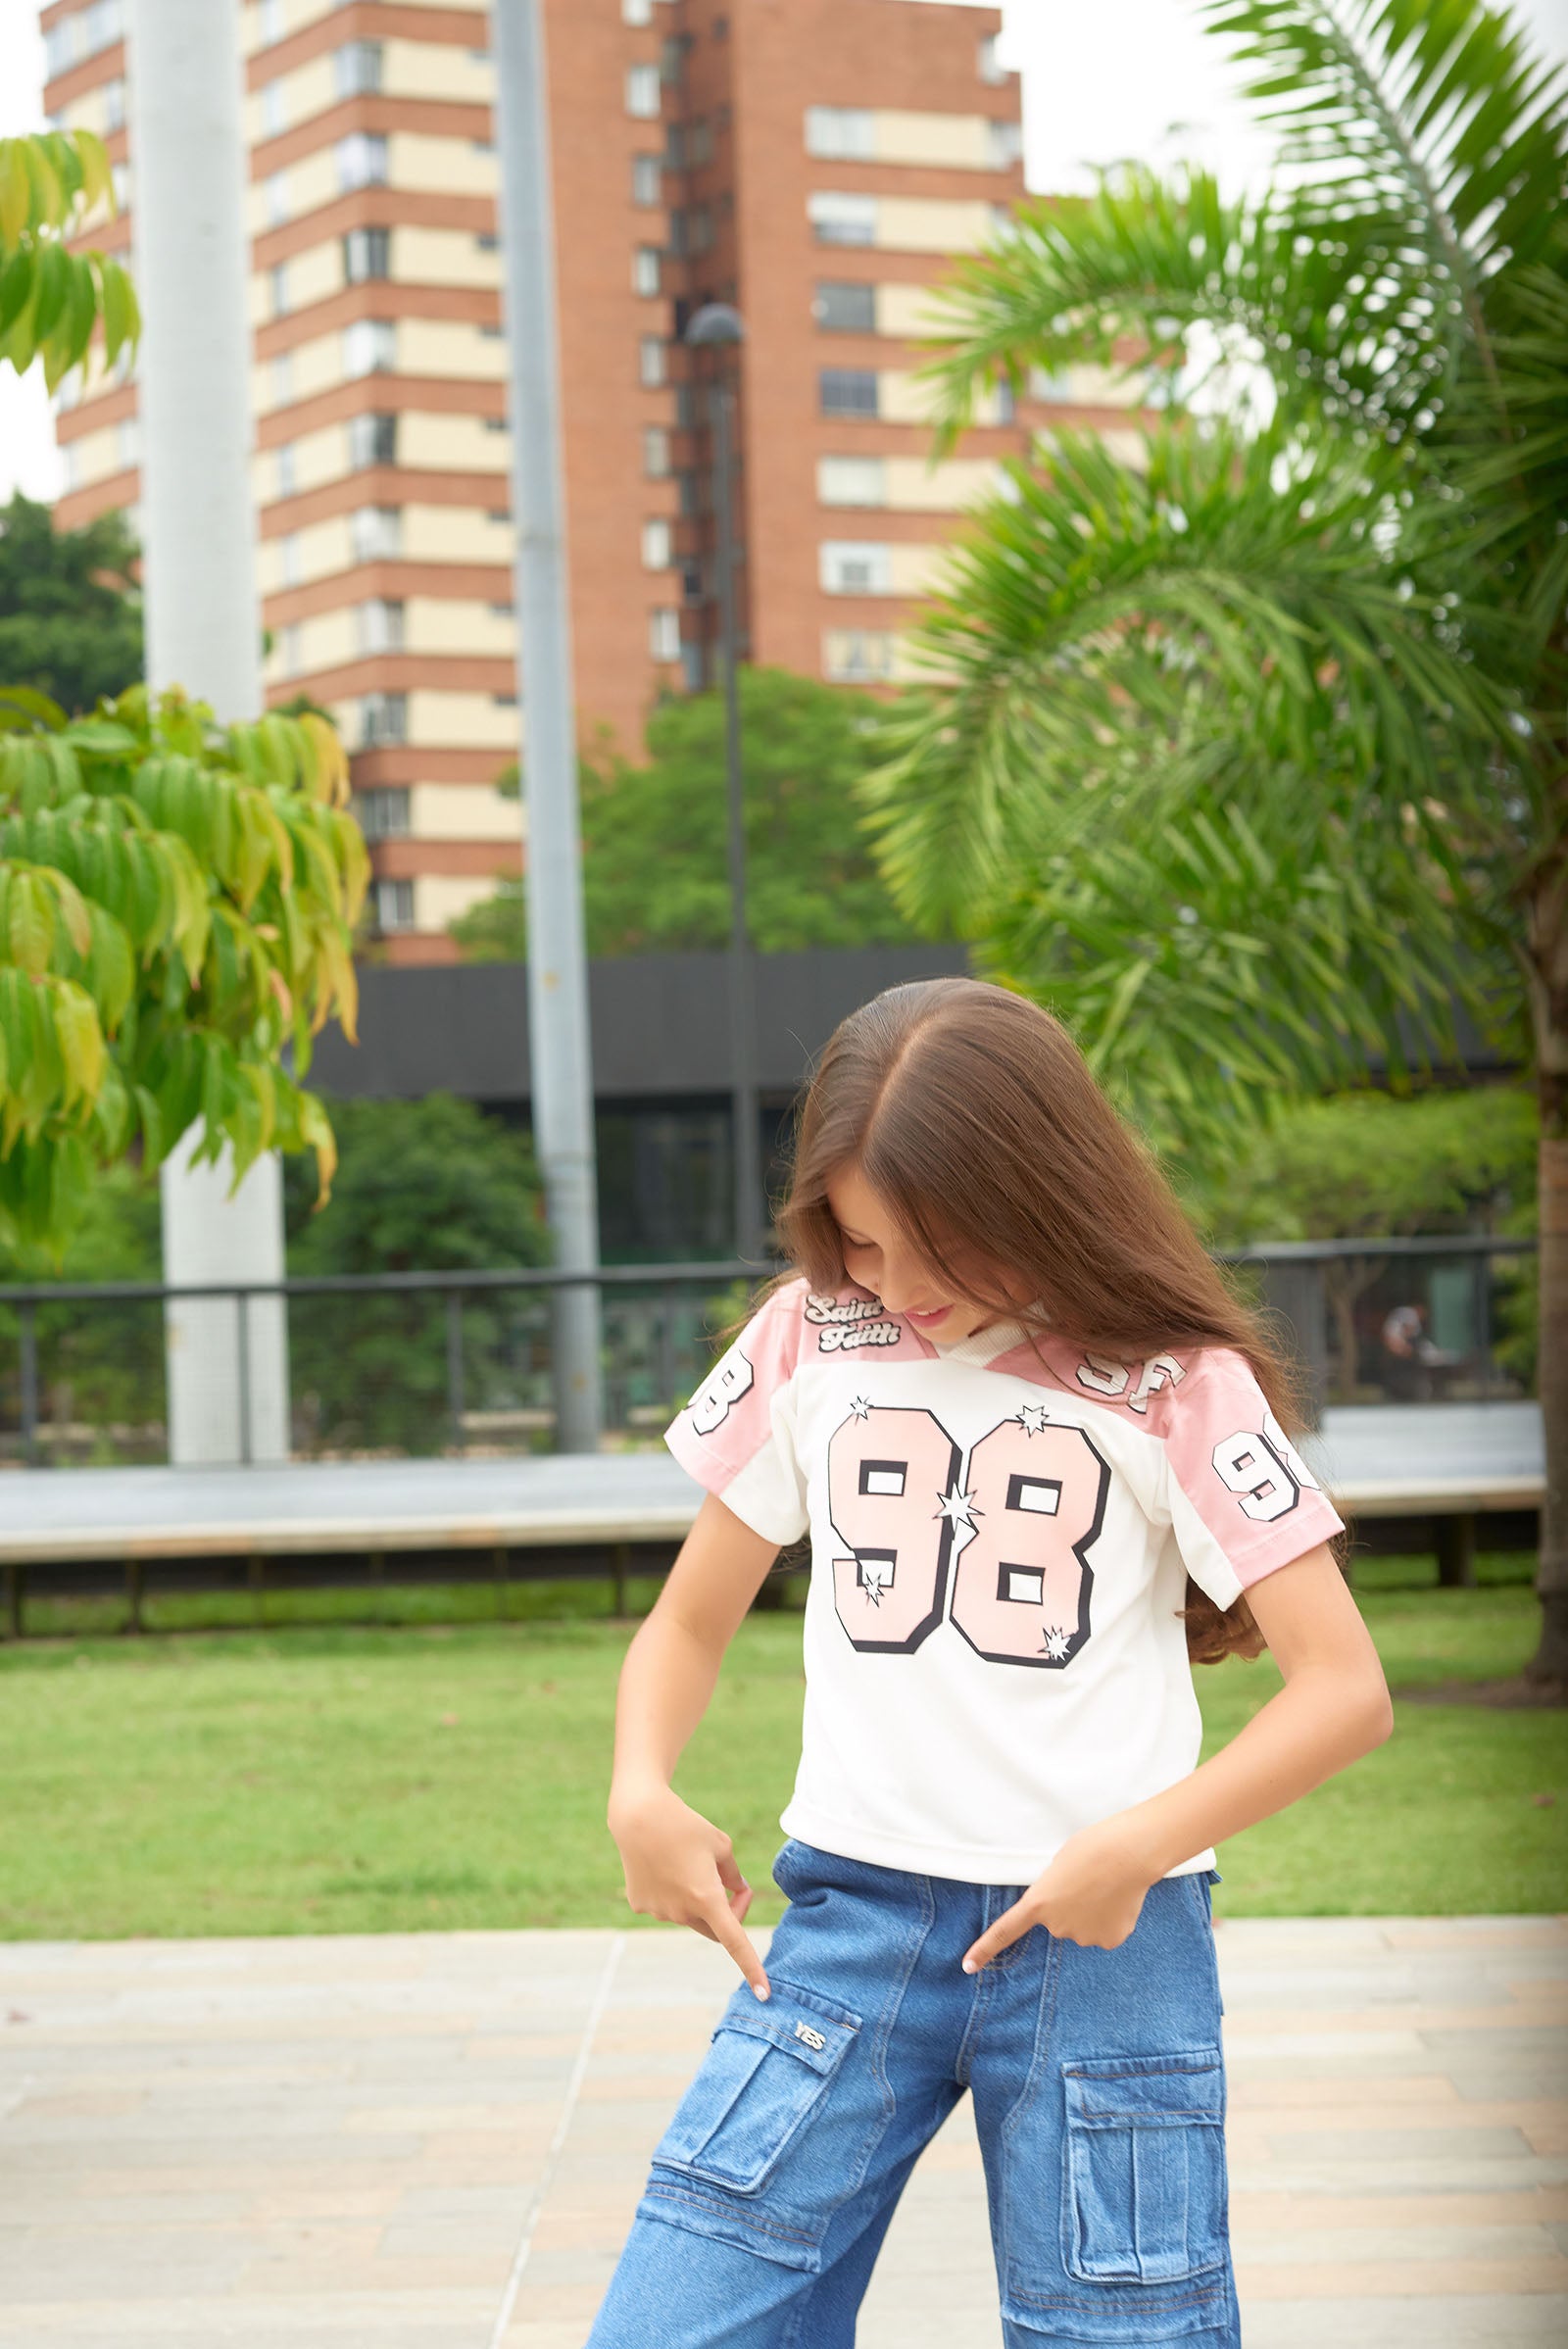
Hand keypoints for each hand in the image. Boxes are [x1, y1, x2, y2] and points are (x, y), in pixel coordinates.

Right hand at [608, 1781, 770, 1999]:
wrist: (639, 1816)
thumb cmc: (686, 1825)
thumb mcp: (720, 1845)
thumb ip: (732, 1875)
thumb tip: (736, 1892)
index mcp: (707, 1898)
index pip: (735, 1942)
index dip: (752, 1968)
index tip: (765, 1994)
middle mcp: (682, 1912)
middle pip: (715, 1927)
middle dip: (729, 1913)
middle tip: (733, 1885)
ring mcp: (659, 1912)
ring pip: (689, 1915)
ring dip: (698, 1899)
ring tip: (688, 1861)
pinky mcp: (641, 1905)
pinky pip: (666, 1906)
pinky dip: (672, 1893)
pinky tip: (663, 1866)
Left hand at [961, 1819, 1161, 1971]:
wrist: (1127, 1853)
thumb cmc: (1091, 1848)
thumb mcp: (1060, 1866)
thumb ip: (1055, 1894)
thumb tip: (1071, 1914)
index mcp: (1038, 1903)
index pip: (1005, 1930)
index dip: (985, 1949)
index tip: (968, 1966)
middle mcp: (1057, 1926)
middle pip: (1059, 1922)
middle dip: (1070, 1907)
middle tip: (1087, 1881)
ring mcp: (1083, 1936)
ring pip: (1083, 1927)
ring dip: (1092, 1912)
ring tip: (1106, 1887)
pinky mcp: (1109, 1940)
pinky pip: (1104, 1932)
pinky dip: (1111, 1920)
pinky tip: (1119, 1900)